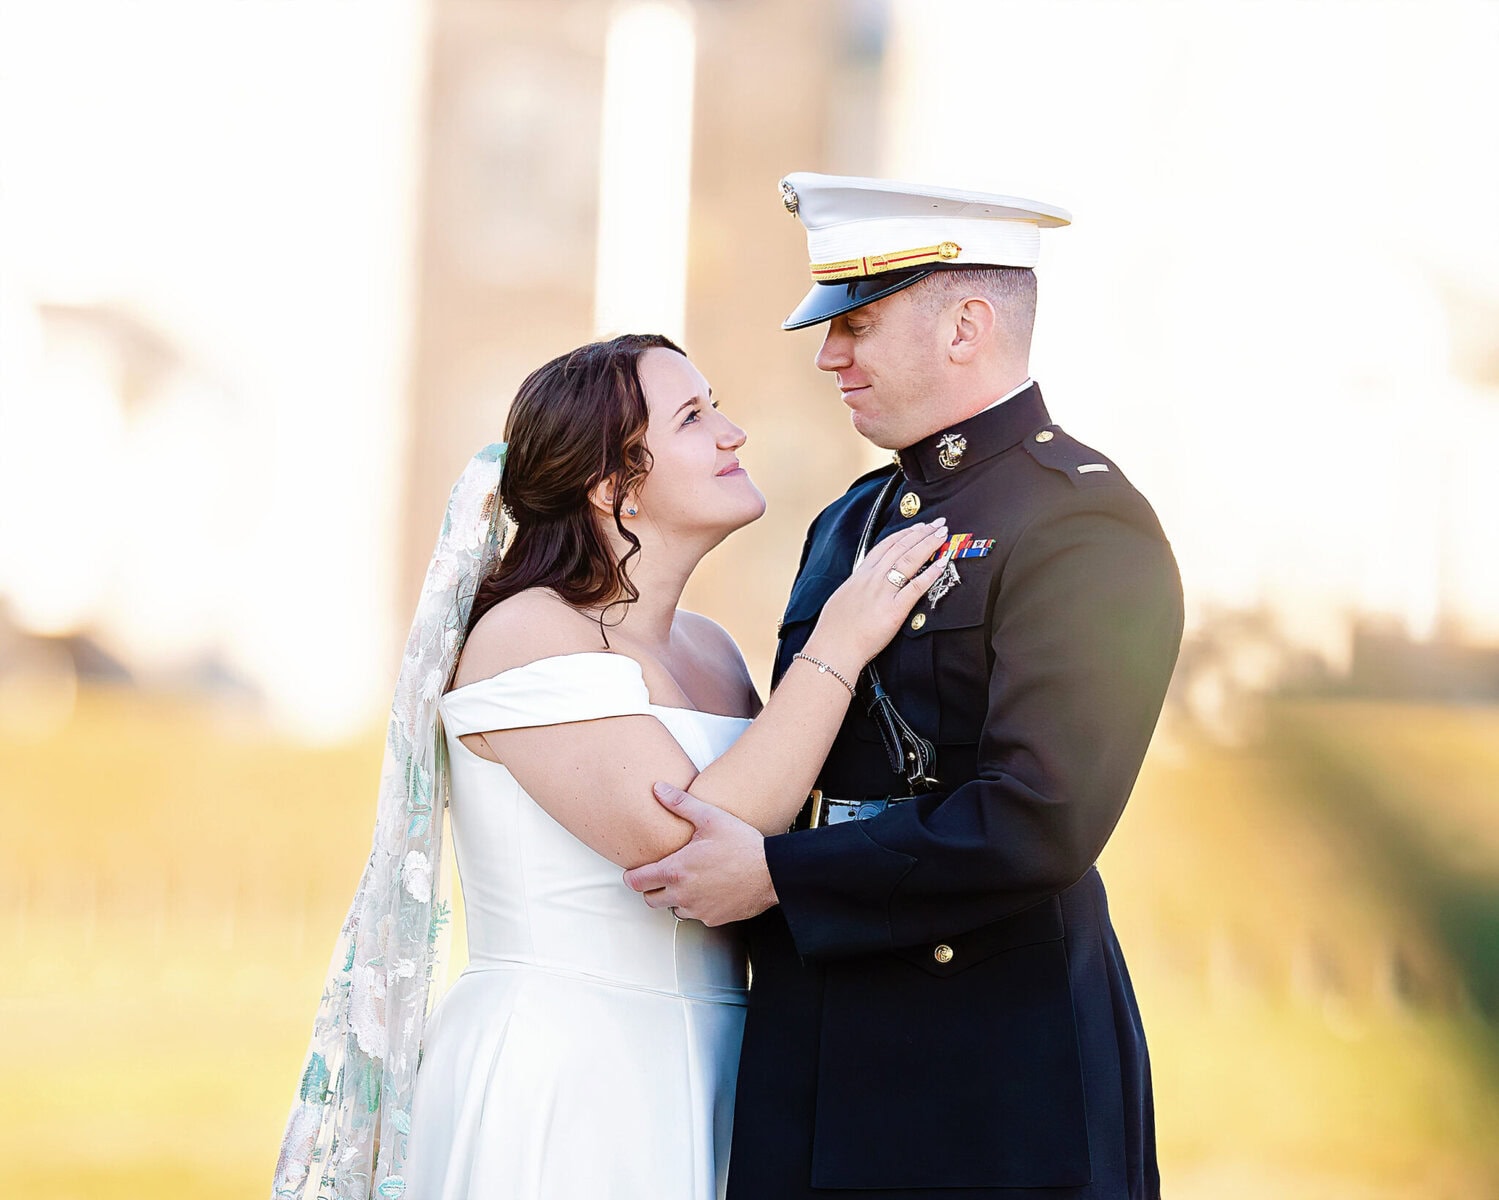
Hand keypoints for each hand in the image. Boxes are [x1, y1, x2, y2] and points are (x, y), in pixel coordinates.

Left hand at [622, 782, 778, 924]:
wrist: (771, 872)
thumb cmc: (742, 845)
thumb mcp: (710, 818)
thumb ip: (680, 803)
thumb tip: (658, 788)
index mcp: (675, 870)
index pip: (636, 881)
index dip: (631, 876)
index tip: (634, 872)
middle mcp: (682, 894)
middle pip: (650, 899)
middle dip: (651, 888)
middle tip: (662, 874)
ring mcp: (698, 909)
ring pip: (673, 909)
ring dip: (675, 898)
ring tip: (688, 881)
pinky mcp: (713, 919)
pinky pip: (697, 916)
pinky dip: (697, 906)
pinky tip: (709, 890)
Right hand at [808, 518, 949, 670]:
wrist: (833, 648)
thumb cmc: (834, 630)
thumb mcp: (842, 599)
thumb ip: (856, 588)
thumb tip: (862, 586)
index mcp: (859, 576)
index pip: (885, 546)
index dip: (904, 534)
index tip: (917, 527)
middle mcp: (872, 579)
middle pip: (900, 548)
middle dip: (921, 533)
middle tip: (938, 524)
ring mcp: (883, 593)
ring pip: (909, 560)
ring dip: (928, 545)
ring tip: (942, 535)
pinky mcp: (894, 610)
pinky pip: (916, 587)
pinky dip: (930, 573)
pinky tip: (942, 563)